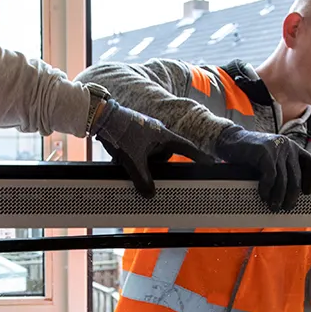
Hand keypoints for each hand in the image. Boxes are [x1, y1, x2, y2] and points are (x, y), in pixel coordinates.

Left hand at [90, 98, 211, 197]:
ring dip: (140, 160)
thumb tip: (149, 193)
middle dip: (153, 164)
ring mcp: (145, 132)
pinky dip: (132, 156)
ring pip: (150, 154)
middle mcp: (157, 131)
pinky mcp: (134, 133)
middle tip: (141, 166)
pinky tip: (121, 157)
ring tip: (126, 159)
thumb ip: (143, 179)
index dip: (198, 157)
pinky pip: (139, 150)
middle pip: (165, 155)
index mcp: (163, 135)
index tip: (210, 162)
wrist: (100, 117)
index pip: (186, 148)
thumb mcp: (133, 160)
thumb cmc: (120, 132)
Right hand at [213, 127, 310, 211]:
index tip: (307, 192)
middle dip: (292, 195)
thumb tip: (289, 191)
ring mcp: (276, 148)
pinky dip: (267, 189)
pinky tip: (264, 195)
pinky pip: (270, 176)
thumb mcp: (271, 157)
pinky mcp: (265, 153)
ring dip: (279, 196)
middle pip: (296, 176)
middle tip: (287, 206)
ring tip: (274, 206)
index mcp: (291, 146)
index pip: (309, 162)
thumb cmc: (250, 152)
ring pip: (283, 179)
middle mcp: (287, 146)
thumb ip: (281, 167)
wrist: (230, 139)